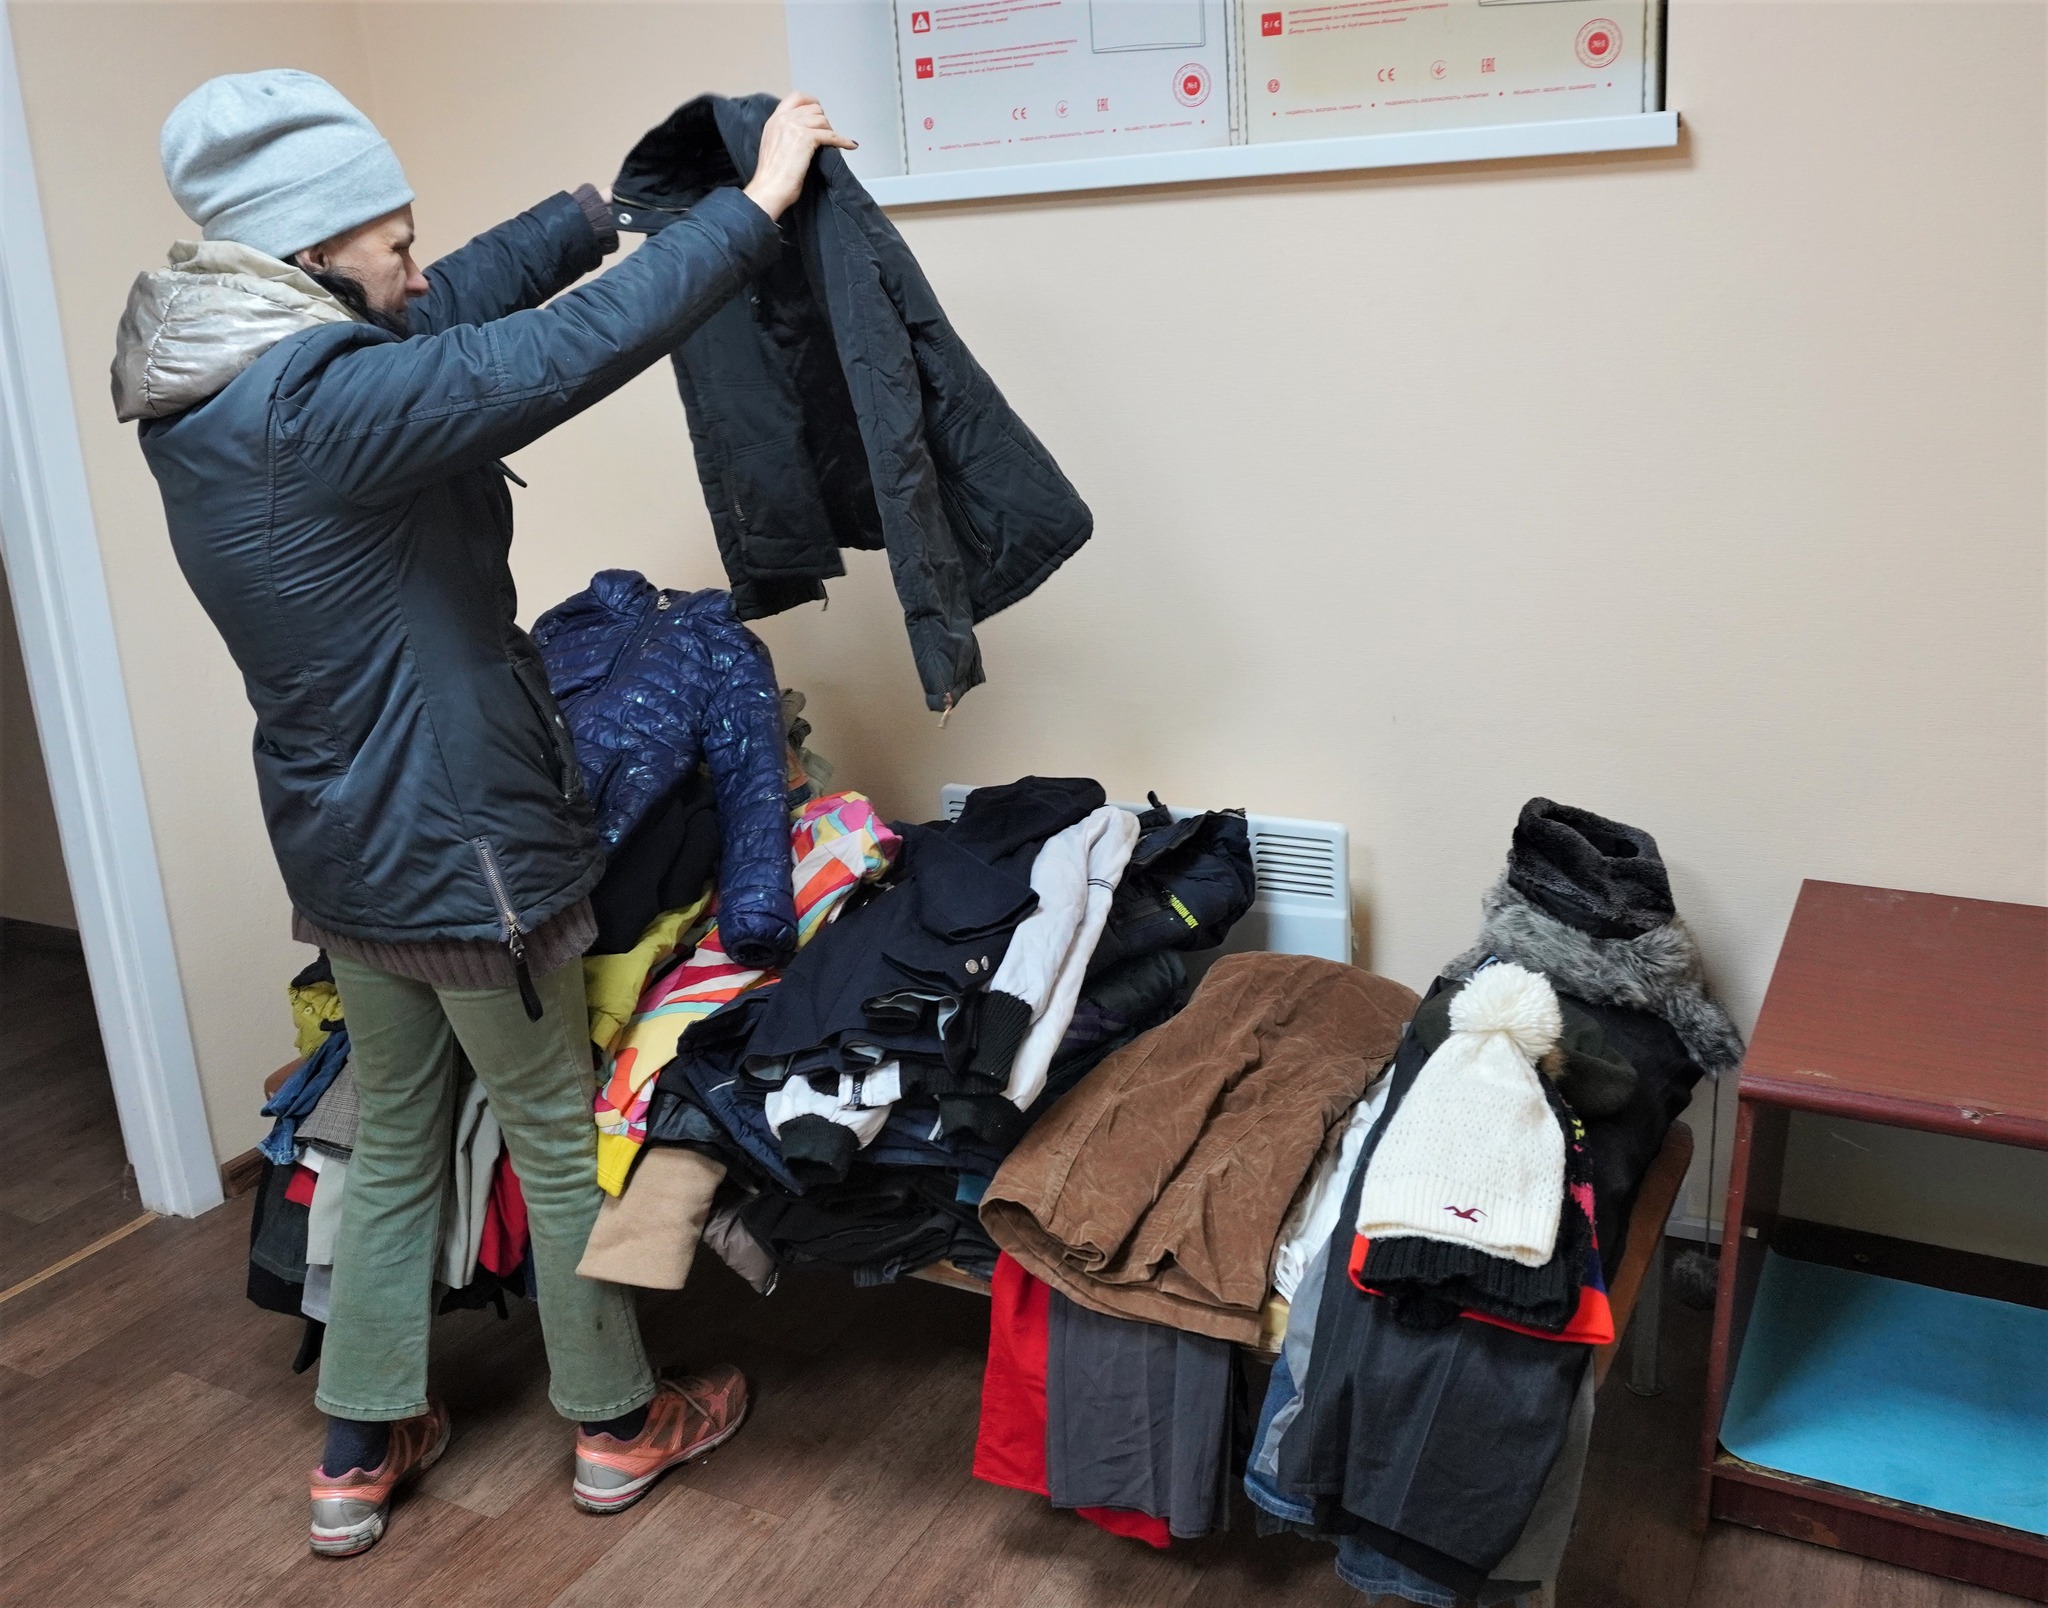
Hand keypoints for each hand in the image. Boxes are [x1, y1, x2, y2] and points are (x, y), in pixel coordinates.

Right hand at [744, 93, 856, 220]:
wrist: (769, 189)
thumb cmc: (771, 177)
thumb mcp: (773, 146)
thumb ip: (784, 134)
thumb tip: (803, 134)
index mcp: (774, 120)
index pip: (796, 97)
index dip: (812, 103)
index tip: (820, 113)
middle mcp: (783, 119)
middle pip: (813, 108)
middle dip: (823, 121)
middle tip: (826, 135)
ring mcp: (794, 127)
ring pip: (822, 120)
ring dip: (831, 131)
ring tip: (833, 144)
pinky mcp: (806, 138)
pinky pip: (831, 135)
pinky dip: (843, 140)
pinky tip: (850, 145)